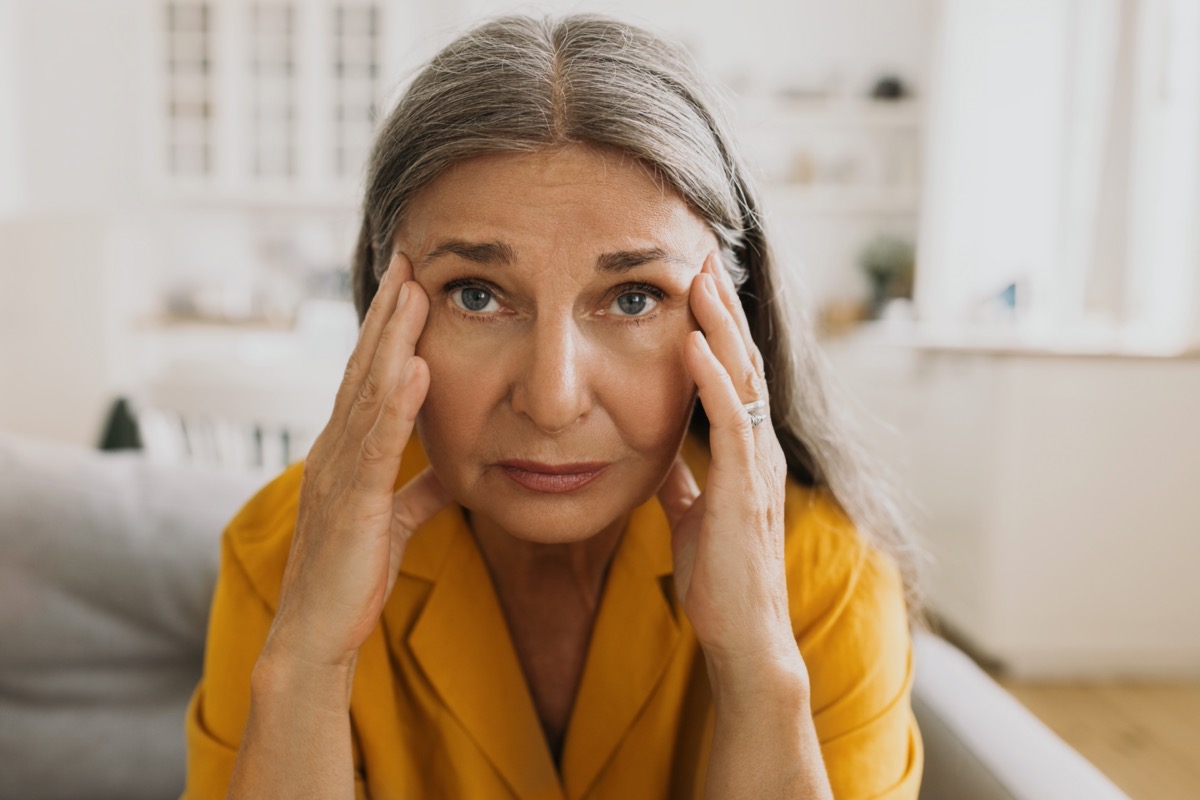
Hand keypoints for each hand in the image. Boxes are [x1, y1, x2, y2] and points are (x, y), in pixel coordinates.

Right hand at [264, 251, 449, 672]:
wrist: (316, 635)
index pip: (368, 378)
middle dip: (387, 313)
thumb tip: (451, 471)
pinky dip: (397, 404)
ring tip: (413, 290)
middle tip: (407, 258)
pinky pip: (378, 446)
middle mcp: (335, 451)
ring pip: (368, 393)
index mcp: (345, 453)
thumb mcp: (392, 523)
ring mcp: (338, 473)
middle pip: (364, 369)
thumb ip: (417, 491)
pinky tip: (418, 368)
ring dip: (392, 340)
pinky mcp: (354, 504)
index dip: (387, 330)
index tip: (408, 283)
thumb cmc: (350, 579)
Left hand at [657, 254, 796, 669]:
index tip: (697, 287)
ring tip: (699, 278)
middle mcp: (758, 449)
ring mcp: (755, 465)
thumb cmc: (720, 578)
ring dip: (719, 325)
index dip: (718, 329)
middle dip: (722, 309)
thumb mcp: (693, 516)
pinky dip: (709, 377)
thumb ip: (683, 482)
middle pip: (743, 362)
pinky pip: (728, 419)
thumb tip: (659, 460)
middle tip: (702, 257)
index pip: (734, 376)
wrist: (741, 634)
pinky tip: (692, 341)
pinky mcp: (743, 487)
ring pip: (741, 378)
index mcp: (746, 452)